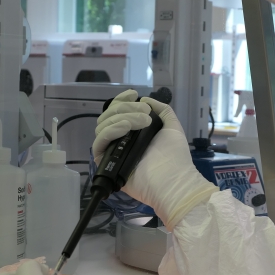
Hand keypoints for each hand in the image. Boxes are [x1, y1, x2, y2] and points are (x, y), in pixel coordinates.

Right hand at [93, 91, 217, 230]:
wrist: (173, 179)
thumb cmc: (174, 155)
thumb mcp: (172, 127)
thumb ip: (162, 110)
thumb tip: (146, 100)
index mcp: (134, 132)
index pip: (118, 112)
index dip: (122, 101)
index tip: (133, 95)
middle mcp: (121, 140)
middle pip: (108, 116)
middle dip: (125, 108)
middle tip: (144, 115)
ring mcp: (112, 151)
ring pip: (103, 126)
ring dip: (121, 118)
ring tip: (141, 123)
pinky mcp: (106, 162)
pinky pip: (99, 142)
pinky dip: (111, 130)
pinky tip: (125, 128)